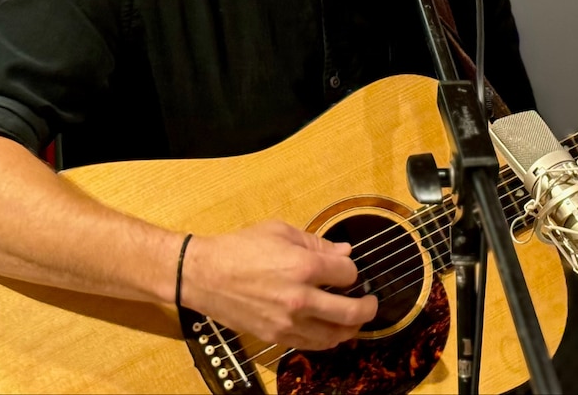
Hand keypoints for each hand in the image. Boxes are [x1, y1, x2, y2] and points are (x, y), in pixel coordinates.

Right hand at [179, 219, 377, 349]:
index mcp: (303, 266)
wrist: (206, 275)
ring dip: (351, 328)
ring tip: (355, 319)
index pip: (348, 273)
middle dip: (367, 307)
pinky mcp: (276, 337)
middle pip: (350, 312)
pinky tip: (330, 330)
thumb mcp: (280, 231)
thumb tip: (344, 251)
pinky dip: (327, 339)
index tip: (347, 268)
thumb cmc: (241, 247)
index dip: (352, 270)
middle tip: (371, 302)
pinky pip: (312, 345)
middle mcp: (300, 298)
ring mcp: (288, 322)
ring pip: (334, 336)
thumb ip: (316, 242)